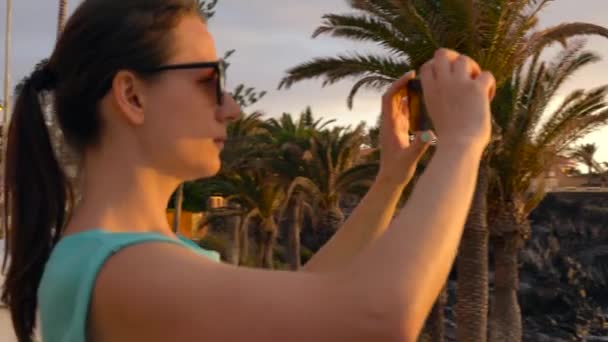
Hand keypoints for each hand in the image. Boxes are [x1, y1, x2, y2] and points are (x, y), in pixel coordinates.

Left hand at [377, 71, 433, 185]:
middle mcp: (390, 122)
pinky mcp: (400, 130)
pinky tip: (424, 100)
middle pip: (393, 96)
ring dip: (409, 92)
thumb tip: (430, 134)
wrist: (391, 180)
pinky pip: (404, 112)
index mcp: (389, 125)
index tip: (410, 75)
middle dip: (404, 84)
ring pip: (399, 103)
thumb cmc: (398, 170)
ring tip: (425, 84)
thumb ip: (419, 146)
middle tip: (421, 76)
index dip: (398, 84)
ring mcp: (394, 126)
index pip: (389, 98)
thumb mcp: (410, 158)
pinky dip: (412, 103)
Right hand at [420, 49, 495, 150]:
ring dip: (473, 69)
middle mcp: (441, 83)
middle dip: (454, 59)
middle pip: (443, 53)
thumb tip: (453, 94)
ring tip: (476, 86)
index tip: (446, 78)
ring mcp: (458, 84)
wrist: (458, 146)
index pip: (427, 66)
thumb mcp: (436, 114)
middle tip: (463, 75)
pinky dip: (490, 85)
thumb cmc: (449, 137)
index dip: (437, 67)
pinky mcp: (476, 89)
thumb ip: (440, 99)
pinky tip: (488, 98)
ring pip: (465, 59)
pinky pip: (487, 74)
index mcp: (429, 91)